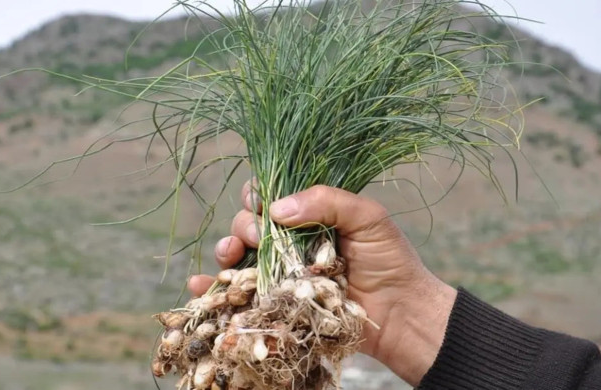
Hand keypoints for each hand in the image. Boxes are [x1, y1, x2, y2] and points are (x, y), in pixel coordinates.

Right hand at [188, 183, 456, 384]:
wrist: (401, 315)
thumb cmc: (390, 261)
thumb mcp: (367, 218)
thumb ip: (327, 201)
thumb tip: (276, 208)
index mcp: (311, 217)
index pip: (273, 198)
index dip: (259, 196)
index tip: (260, 204)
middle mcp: (292, 243)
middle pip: (250, 225)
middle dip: (244, 225)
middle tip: (255, 236)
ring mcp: (282, 274)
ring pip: (238, 256)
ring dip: (224, 250)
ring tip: (228, 254)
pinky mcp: (277, 303)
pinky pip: (239, 293)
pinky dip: (213, 289)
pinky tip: (200, 285)